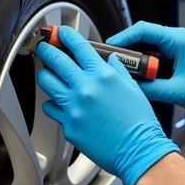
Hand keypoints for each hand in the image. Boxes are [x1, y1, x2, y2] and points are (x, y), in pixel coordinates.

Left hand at [35, 26, 179, 184]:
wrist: (138, 151)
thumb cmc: (139, 123)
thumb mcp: (133, 88)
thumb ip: (118, 70)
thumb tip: (109, 60)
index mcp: (103, 76)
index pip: (79, 47)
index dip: (66, 36)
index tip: (61, 33)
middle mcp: (85, 88)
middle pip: (56, 60)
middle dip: (47, 50)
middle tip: (44, 48)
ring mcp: (74, 107)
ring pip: (46, 82)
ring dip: (45, 74)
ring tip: (47, 73)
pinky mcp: (68, 125)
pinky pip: (51, 108)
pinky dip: (53, 103)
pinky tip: (59, 102)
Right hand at [105, 22, 184, 114]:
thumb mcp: (177, 91)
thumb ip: (151, 90)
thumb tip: (130, 87)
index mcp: (178, 40)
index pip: (143, 30)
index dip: (123, 37)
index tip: (110, 46)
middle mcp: (175, 37)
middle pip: (141, 34)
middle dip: (124, 45)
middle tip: (109, 58)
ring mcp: (174, 43)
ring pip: (145, 42)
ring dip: (132, 52)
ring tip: (118, 64)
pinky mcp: (173, 51)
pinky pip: (151, 49)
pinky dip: (140, 58)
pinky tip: (132, 69)